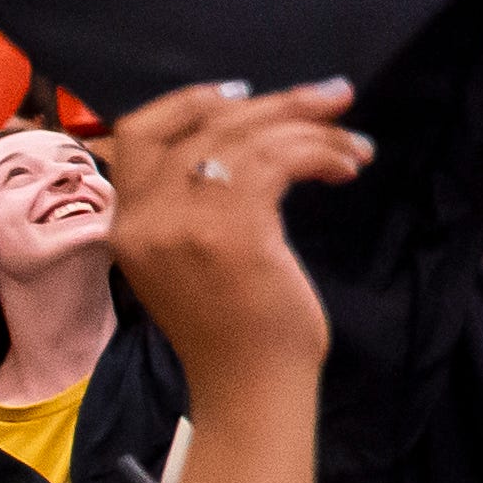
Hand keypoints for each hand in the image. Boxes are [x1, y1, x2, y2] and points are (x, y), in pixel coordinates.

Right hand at [101, 80, 364, 404]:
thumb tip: (246, 138)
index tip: (246, 93)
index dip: (190, 101)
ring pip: (246, 137)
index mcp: (127, 224)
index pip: (137, 132)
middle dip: (275, 103)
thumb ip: (193, 202)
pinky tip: (347, 167)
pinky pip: (277, 160)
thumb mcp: (190, 255)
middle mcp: (144, 219)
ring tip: (355, 142)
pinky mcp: (232, 232)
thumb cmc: (235, 327)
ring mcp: (183, 224)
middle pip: (202, 125)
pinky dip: (319, 152)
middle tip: (332, 96)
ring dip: (311, 128)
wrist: (250, 388)